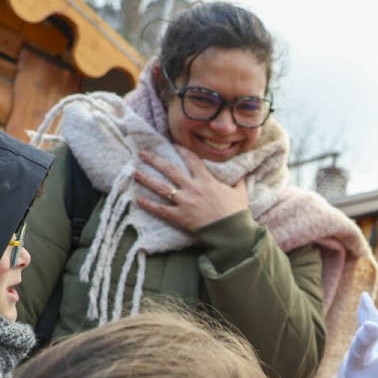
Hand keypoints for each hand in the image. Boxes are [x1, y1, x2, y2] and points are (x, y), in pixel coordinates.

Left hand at [134, 146, 248, 231]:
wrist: (232, 233)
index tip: (172, 144)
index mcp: (207, 180)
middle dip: (155, 160)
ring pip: (162, 187)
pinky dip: (149, 205)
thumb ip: (238, 183)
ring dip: (147, 179)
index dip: (181, 150)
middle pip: (170, 169)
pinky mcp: (180, 217)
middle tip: (142, 154)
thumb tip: (242, 176)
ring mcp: (185, 202)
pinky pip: (161, 209)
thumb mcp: (241, 194)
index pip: (192, 159)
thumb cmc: (237, 213)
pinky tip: (138, 200)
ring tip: (135, 172)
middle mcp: (193, 188)